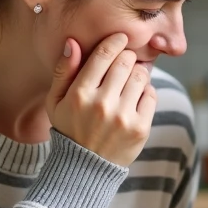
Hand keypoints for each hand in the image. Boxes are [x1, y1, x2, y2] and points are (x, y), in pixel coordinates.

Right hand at [47, 34, 156, 166]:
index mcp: (79, 95)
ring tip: (128, 80)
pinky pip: (151, 94)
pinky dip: (146, 91)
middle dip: (127, 57)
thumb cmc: (69, 128)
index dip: (115, 41)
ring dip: (137, 72)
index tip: (121, 39)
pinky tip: (134, 97)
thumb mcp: (56, 101)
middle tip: (124, 62)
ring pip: (140, 76)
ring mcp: (123, 118)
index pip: (104, 54)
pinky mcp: (140, 129)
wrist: (85, 168)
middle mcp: (102, 105)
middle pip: (126, 61)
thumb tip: (73, 42)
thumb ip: (64, 71)